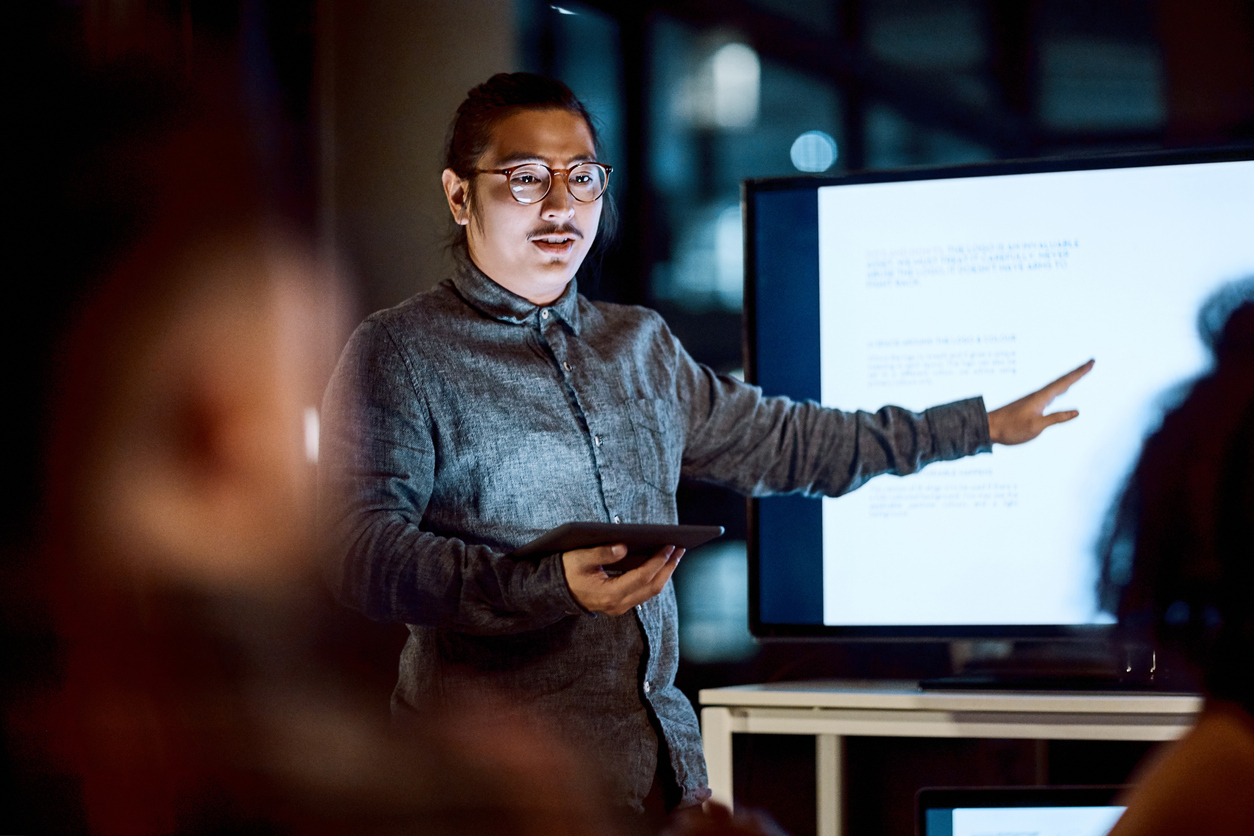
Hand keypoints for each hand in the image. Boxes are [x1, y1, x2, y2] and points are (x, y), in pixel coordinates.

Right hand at [562, 543, 683, 615]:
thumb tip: (623, 547)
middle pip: (652, 587)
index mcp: (609, 594)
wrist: (555, 592)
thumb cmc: (567, 572)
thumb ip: (602, 553)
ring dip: (665, 573)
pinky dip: (655, 577)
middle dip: (668, 567)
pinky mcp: (621, 604)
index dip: (658, 561)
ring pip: (651, 591)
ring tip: (675, 554)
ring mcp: (620, 607)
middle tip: (680, 548)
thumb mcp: (580, 558)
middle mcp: (618, 604)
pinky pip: (644, 592)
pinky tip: (660, 564)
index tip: (670, 546)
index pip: (642, 577)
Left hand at [987, 359, 1093, 444]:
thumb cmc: (1010, 428)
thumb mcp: (1036, 427)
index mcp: (1041, 397)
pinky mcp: (1030, 405)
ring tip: (1081, 373)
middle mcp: (1038, 395)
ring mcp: (1034, 399)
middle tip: (1091, 363)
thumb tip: (1077, 411)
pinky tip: (1061, 391)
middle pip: (1062, 381)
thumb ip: (1056, 418)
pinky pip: (1050, 393)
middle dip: (1077, 372)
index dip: (1079, 373)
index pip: (1065, 382)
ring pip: (1056, 387)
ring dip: (1070, 379)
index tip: (1092, 362)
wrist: (988, 428)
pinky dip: (1060, 389)